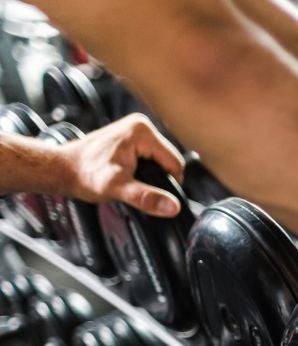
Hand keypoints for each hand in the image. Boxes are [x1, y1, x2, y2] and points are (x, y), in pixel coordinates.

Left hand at [59, 113, 184, 216]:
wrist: (62, 170)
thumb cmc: (85, 175)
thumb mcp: (118, 188)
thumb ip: (146, 197)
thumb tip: (172, 207)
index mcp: (142, 131)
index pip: (175, 163)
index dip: (168, 184)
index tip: (149, 194)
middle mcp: (140, 125)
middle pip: (167, 160)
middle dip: (156, 178)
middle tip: (135, 187)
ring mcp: (135, 128)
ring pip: (159, 159)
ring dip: (150, 174)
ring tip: (130, 181)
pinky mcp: (130, 135)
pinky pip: (149, 156)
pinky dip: (142, 168)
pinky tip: (128, 173)